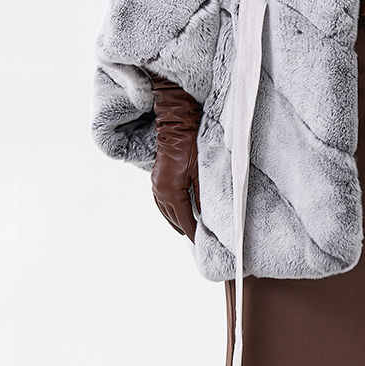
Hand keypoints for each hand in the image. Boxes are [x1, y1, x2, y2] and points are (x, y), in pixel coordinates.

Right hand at [147, 74, 201, 239]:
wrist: (177, 124)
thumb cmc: (192, 145)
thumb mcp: (202, 172)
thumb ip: (204, 195)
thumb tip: (208, 215)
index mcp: (171, 192)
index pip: (184, 219)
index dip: (193, 231)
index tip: (202, 242)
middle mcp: (160, 191)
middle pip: (174, 218)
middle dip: (185, 229)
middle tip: (197, 240)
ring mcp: (156, 184)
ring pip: (165, 211)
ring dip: (175, 221)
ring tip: (185, 230)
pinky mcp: (156, 178)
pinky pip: (159, 201)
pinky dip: (167, 210)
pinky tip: (173, 212)